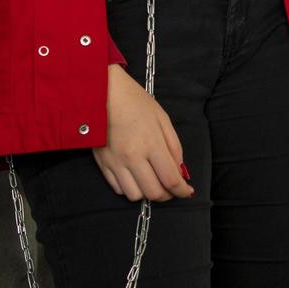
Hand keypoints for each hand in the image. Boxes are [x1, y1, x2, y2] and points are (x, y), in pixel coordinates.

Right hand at [92, 64, 195, 201]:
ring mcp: (116, 162)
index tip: (187, 190)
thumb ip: (174, 146)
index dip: (182, 190)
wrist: (101, 91)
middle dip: (167, 195)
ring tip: (151, 181)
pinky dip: (130, 188)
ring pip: (135, 195)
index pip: (171, 180)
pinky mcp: (102, 163)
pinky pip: (118, 188)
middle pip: (154, 193)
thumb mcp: (162, 118)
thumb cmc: (134, 101)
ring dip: (147, 193)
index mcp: (151, 143)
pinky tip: (134, 176)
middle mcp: (133, 157)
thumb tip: (179, 169)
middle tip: (170, 187)